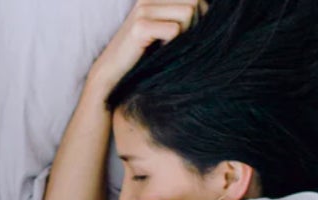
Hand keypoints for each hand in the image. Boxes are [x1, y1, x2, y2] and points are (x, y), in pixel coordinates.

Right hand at [87, 0, 207, 94]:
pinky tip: (159, 51)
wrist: (110, 74)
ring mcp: (143, 10)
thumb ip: (180, 13)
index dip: (199, 14)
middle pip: (194, 1)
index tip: (185, 32)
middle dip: (194, 23)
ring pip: (188, 12)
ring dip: (185, 33)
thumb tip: (208, 9)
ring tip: (168, 46)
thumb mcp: (162, 28)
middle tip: (178, 42)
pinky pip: (174, 30)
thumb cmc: (141, 55)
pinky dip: (172, 44)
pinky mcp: (140, 26)